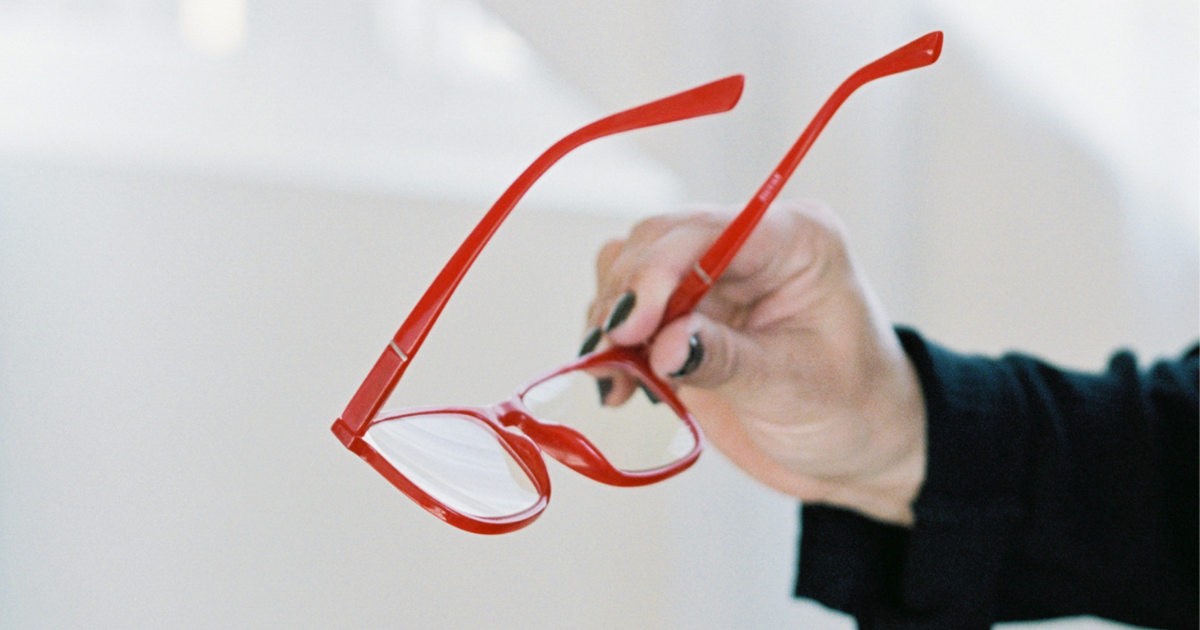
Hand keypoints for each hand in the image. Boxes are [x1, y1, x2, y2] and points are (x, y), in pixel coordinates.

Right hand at [583, 200, 925, 524]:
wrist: (855, 448)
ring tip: (616, 379)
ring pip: (629, 268)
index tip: (631, 327)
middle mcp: (748, 246)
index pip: (708, 230)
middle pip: (656, 241)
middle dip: (626, 298)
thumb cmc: (850, 410)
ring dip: (611, 322)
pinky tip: (620, 385)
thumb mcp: (794, 388)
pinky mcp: (683, 313)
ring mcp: (711, 277)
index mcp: (795, 240)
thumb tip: (665, 346)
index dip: (658, 271)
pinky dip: (611, 344)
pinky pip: (626, 309)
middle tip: (612, 357)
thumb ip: (727, 360)